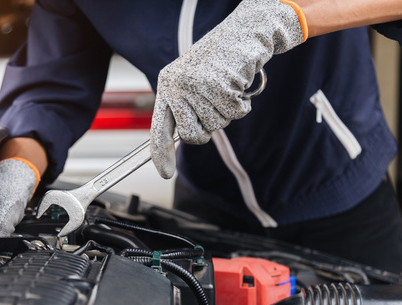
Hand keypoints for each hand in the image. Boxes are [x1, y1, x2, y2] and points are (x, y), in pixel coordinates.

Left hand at [150, 0, 306, 178]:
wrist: (244, 34)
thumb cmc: (218, 61)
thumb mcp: (191, 82)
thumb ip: (182, 108)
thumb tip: (181, 140)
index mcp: (167, 85)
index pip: (158, 128)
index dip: (160, 154)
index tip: (165, 173)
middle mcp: (177, 86)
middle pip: (192, 135)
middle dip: (207, 129)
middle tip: (213, 107)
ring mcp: (197, 86)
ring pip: (215, 126)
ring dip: (226, 112)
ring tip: (225, 88)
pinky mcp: (219, 85)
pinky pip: (234, 115)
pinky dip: (241, 105)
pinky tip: (237, 85)